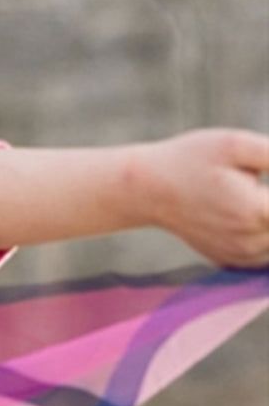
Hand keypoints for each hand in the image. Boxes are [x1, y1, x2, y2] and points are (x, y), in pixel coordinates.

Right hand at [138, 128, 268, 267]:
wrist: (147, 189)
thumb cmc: (190, 160)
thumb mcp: (236, 144)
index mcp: (258, 211)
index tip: (262, 181)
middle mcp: (252, 241)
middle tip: (253, 187)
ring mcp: (241, 255)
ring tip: (250, 197)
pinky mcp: (232, 261)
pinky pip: (266, 254)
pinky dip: (266, 234)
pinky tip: (251, 212)